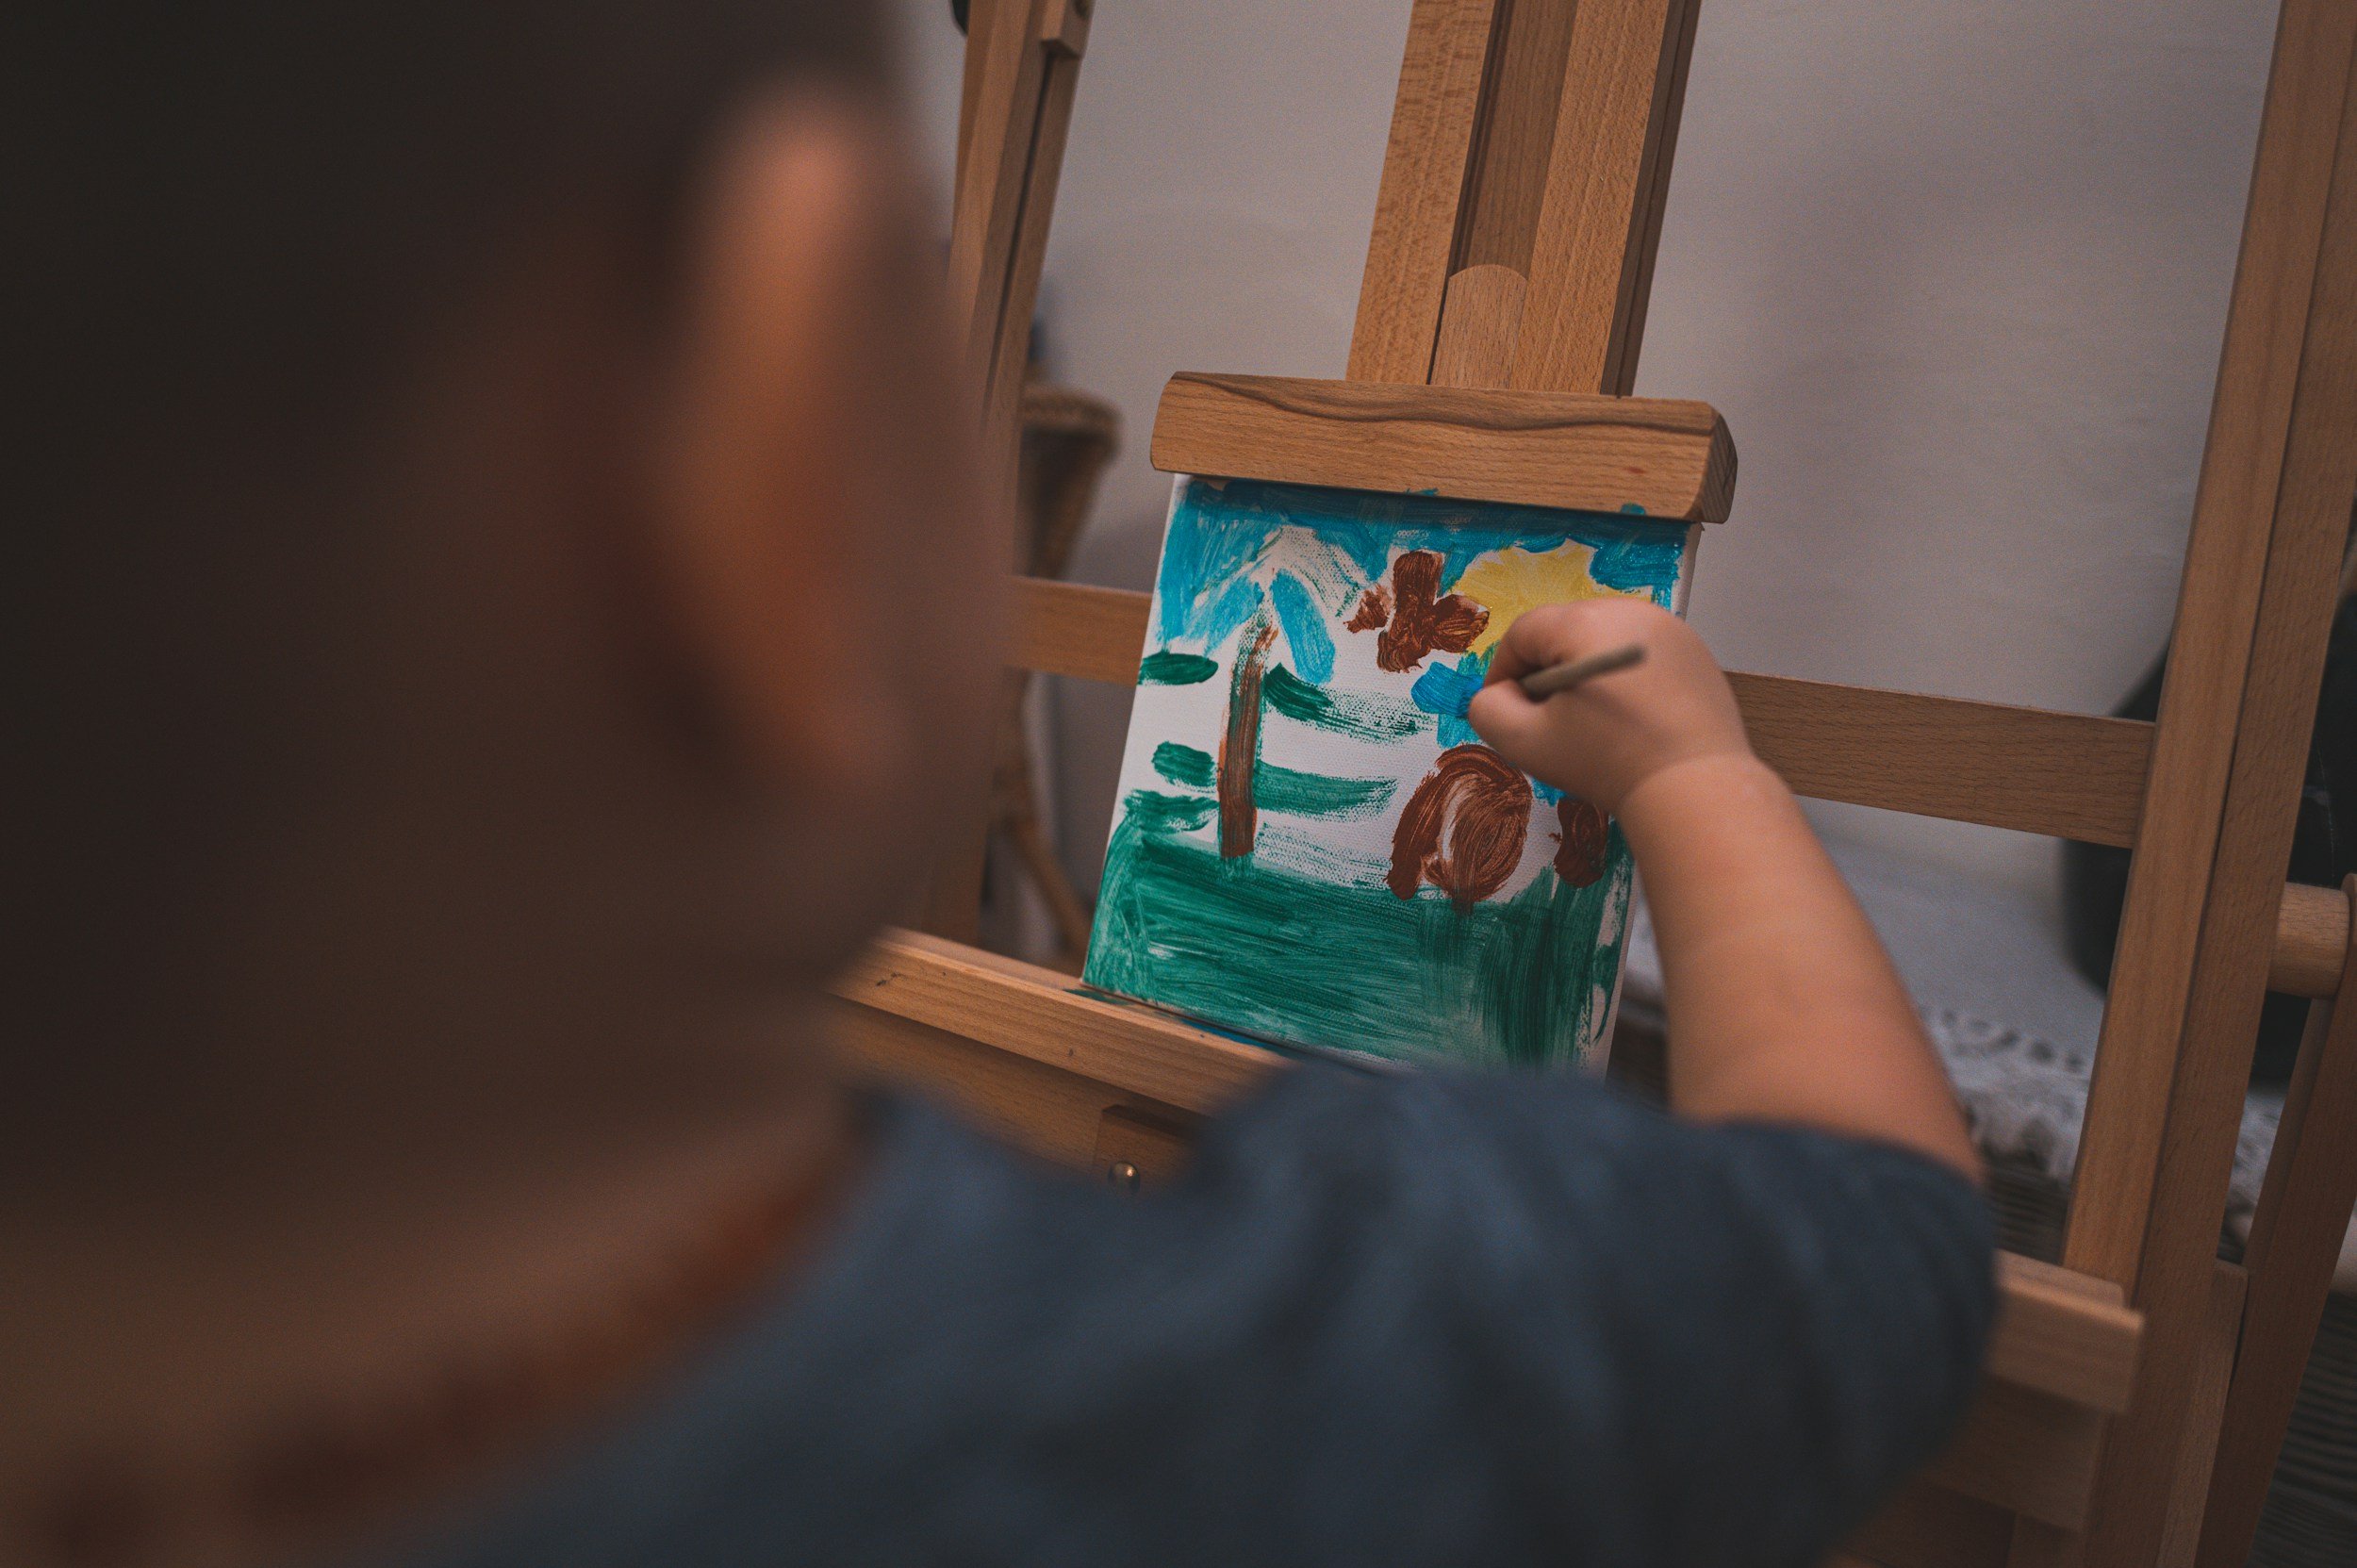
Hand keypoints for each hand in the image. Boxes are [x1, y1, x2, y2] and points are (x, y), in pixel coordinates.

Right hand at [1465, 597, 1751, 814]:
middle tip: (1548, 720)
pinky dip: (1625, 680)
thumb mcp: (1524, 742)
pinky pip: (1641, 655)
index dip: (1504, 672)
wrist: (1694, 789)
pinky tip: (1628, 720)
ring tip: (1590, 721)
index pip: (1523, 634)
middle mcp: (1629, 611)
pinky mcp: (1695, 652)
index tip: (1506, 711)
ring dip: (1586, 674)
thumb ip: (1488, 709)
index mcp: (1584, 623)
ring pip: (1604, 642)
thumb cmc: (1606, 762)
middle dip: (1547, 672)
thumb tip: (1500, 694)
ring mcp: (1669, 629)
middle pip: (1565, 632)